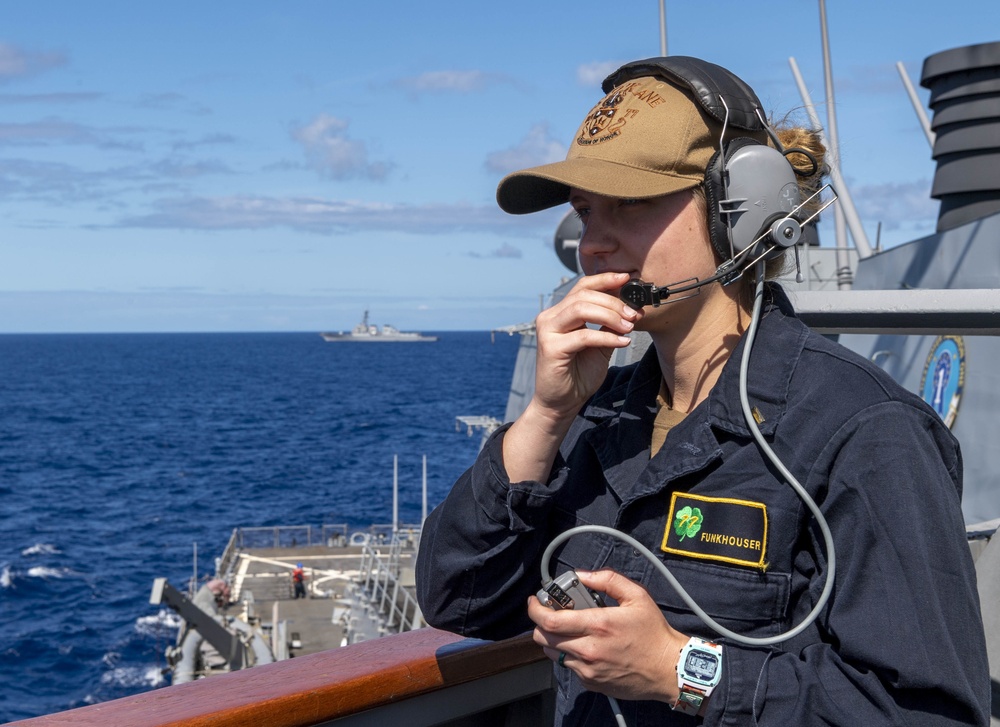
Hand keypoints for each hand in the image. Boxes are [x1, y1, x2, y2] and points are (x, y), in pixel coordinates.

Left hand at [528, 569, 688, 703]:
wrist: (668, 669)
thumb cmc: (653, 633)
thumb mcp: (636, 596)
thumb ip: (607, 579)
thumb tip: (581, 575)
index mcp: (598, 625)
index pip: (551, 621)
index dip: (535, 610)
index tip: (534, 602)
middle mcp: (589, 649)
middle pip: (544, 639)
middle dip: (541, 624)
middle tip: (551, 614)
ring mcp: (588, 669)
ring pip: (553, 654)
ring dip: (554, 640)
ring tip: (570, 630)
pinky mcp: (591, 683)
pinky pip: (569, 667)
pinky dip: (570, 655)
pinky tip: (586, 647)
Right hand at [531, 272, 640, 421]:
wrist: (562, 403)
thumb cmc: (578, 374)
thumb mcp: (599, 345)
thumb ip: (609, 326)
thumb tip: (630, 308)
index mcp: (560, 313)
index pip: (582, 287)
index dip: (604, 280)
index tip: (627, 278)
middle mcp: (550, 318)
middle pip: (583, 296)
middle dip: (613, 302)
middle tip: (634, 313)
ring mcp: (548, 332)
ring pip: (581, 309)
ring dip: (610, 315)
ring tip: (629, 325)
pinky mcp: (550, 348)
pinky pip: (583, 336)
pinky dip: (606, 337)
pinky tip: (622, 342)